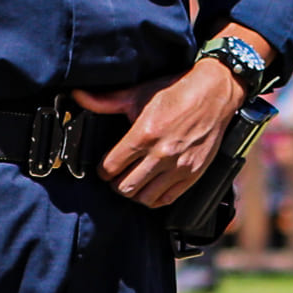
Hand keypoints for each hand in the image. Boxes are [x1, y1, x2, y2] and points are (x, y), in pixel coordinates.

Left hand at [80, 59, 242, 207]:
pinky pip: (167, 199)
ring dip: (135, 192)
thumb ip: (106, 101)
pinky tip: (151, 188)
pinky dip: (155, 198)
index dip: (103, 170)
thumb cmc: (176, 92)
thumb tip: (78, 96)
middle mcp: (161, 154)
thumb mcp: (138, 94)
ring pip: (145, 197)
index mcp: (144, 134)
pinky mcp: (193, 174)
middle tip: (117, 176)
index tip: (105, 168)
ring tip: (133, 182)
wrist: (214, 94)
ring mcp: (178, 166)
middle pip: (125, 186)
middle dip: (116, 183)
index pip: (111, 167)